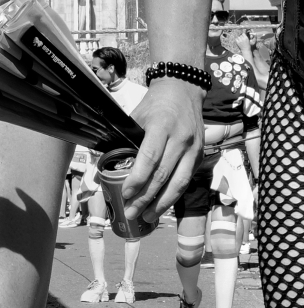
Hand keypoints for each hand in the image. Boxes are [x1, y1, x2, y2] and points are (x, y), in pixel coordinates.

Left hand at [123, 78, 204, 222]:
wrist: (183, 90)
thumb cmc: (155, 104)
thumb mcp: (136, 117)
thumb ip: (126, 140)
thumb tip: (106, 163)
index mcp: (162, 126)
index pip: (149, 157)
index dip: (137, 178)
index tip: (125, 194)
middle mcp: (181, 139)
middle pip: (163, 175)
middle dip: (146, 197)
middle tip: (131, 212)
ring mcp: (193, 149)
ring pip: (179, 182)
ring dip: (162, 203)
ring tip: (147, 217)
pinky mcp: (199, 156)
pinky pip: (185, 180)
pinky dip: (173, 195)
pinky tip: (161, 205)